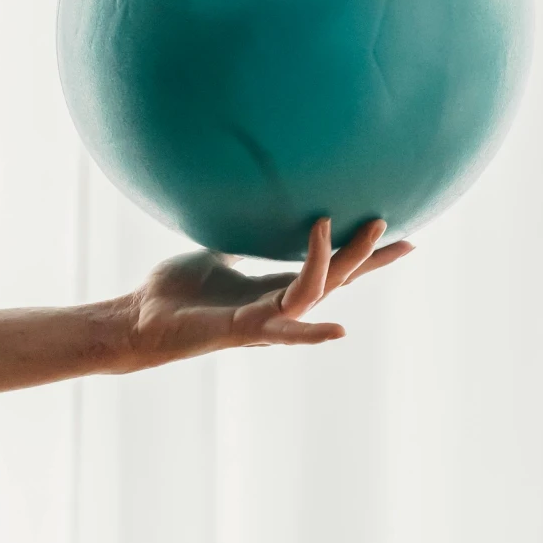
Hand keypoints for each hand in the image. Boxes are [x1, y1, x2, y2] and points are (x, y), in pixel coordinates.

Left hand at [125, 217, 412, 365]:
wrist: (140, 321)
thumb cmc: (175, 292)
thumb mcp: (215, 254)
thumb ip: (239, 240)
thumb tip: (253, 210)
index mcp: (274, 288)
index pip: (330, 268)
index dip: (364, 255)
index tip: (403, 236)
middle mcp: (278, 306)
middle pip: (337, 279)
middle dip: (368, 256)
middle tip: (395, 227)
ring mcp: (266, 320)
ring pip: (319, 292)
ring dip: (343, 262)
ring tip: (364, 229)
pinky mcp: (245, 330)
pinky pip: (284, 327)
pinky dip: (312, 332)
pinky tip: (341, 331)